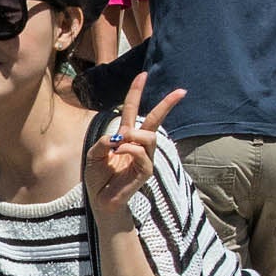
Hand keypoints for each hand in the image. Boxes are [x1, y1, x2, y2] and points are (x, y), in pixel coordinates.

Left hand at [85, 78, 178, 213]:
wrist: (100, 200)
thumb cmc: (98, 177)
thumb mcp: (93, 154)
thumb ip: (103, 142)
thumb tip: (119, 136)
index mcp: (125, 137)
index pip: (133, 110)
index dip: (137, 92)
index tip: (143, 75)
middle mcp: (138, 145)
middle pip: (155, 120)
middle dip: (167, 104)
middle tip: (182, 91)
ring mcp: (144, 158)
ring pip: (149, 137)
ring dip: (133, 136)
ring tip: (119, 144)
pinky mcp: (145, 172)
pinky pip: (142, 154)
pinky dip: (129, 149)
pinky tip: (118, 153)